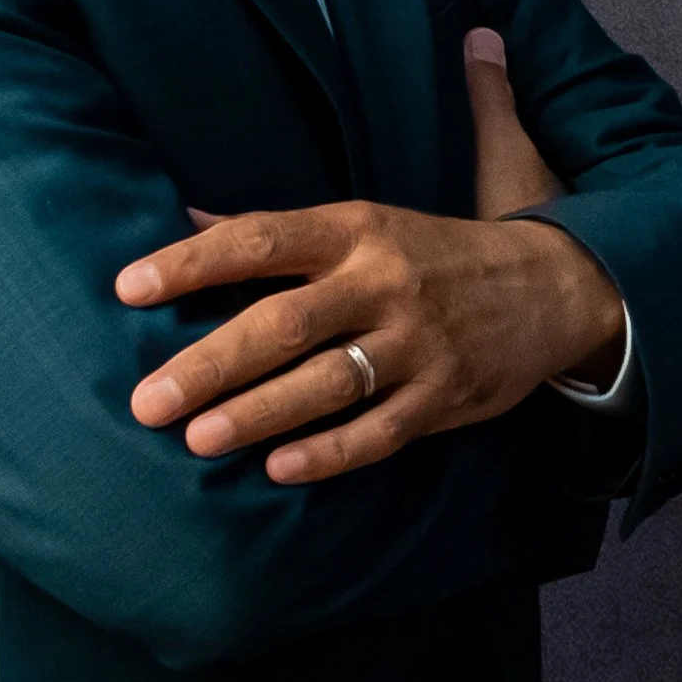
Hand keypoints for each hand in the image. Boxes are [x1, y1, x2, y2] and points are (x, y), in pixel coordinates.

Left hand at [114, 28, 625, 482]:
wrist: (553, 283)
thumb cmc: (435, 246)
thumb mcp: (365, 214)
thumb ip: (280, 219)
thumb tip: (187, 211)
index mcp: (356, 226)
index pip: (260, 238)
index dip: (192, 260)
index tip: (128, 285)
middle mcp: (383, 281)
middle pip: (282, 323)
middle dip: (208, 363)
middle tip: (145, 399)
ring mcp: (417, 343)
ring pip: (325, 384)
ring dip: (257, 415)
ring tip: (195, 440)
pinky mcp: (446, 397)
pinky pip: (380, 432)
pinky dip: (329, 454)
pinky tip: (277, 470)